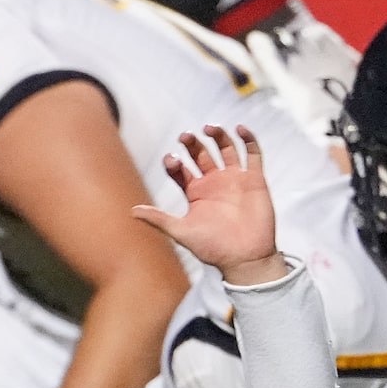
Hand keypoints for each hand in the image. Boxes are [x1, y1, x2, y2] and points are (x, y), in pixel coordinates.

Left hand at [132, 125, 282, 284]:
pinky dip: (248, 139)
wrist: (246, 259)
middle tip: (186, 136)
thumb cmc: (214, 249)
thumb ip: (159, 219)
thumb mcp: (182, 232)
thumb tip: (132, 212)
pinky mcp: (255, 180)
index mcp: (196, 193)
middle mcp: (214, 183)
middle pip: (201, 153)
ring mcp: (235, 180)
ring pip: (226, 148)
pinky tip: (239, 128)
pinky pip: (252, 154)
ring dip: (218, 135)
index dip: (174, 161)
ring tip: (209, 128)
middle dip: (192, 143)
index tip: (173, 160)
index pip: (181, 169)